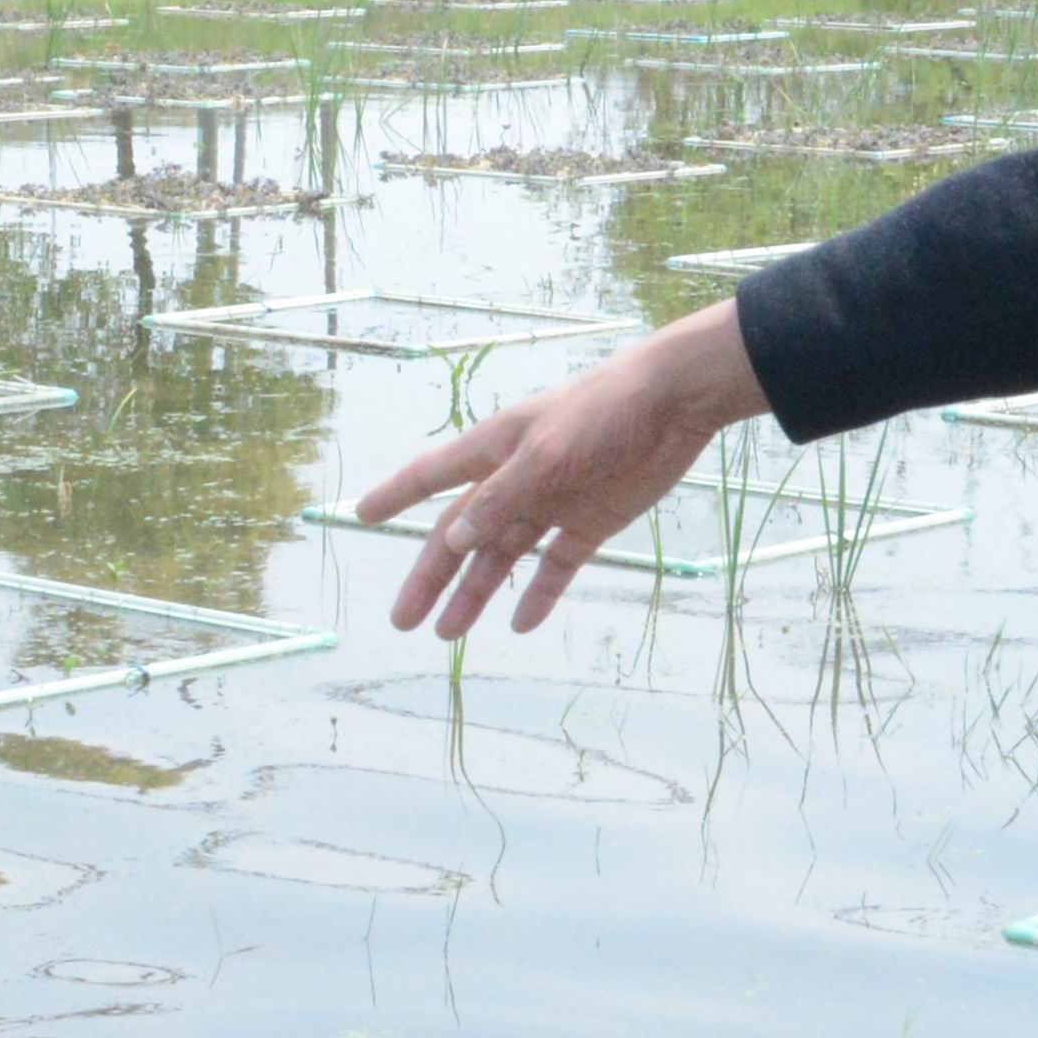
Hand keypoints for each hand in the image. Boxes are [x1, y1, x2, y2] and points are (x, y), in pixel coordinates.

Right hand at [349, 303, 779, 641]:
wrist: (675, 403)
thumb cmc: (604, 413)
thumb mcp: (547, 456)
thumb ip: (501, 498)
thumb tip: (455, 540)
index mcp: (495, 450)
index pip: (432, 477)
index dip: (397, 496)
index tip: (362, 516)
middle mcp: (516, 479)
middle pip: (461, 534)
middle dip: (430, 576)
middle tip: (403, 619)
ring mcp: (552, 502)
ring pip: (502, 556)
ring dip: (475, 593)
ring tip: (449, 634)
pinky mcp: (590, 520)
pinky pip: (555, 564)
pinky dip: (538, 593)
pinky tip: (521, 623)